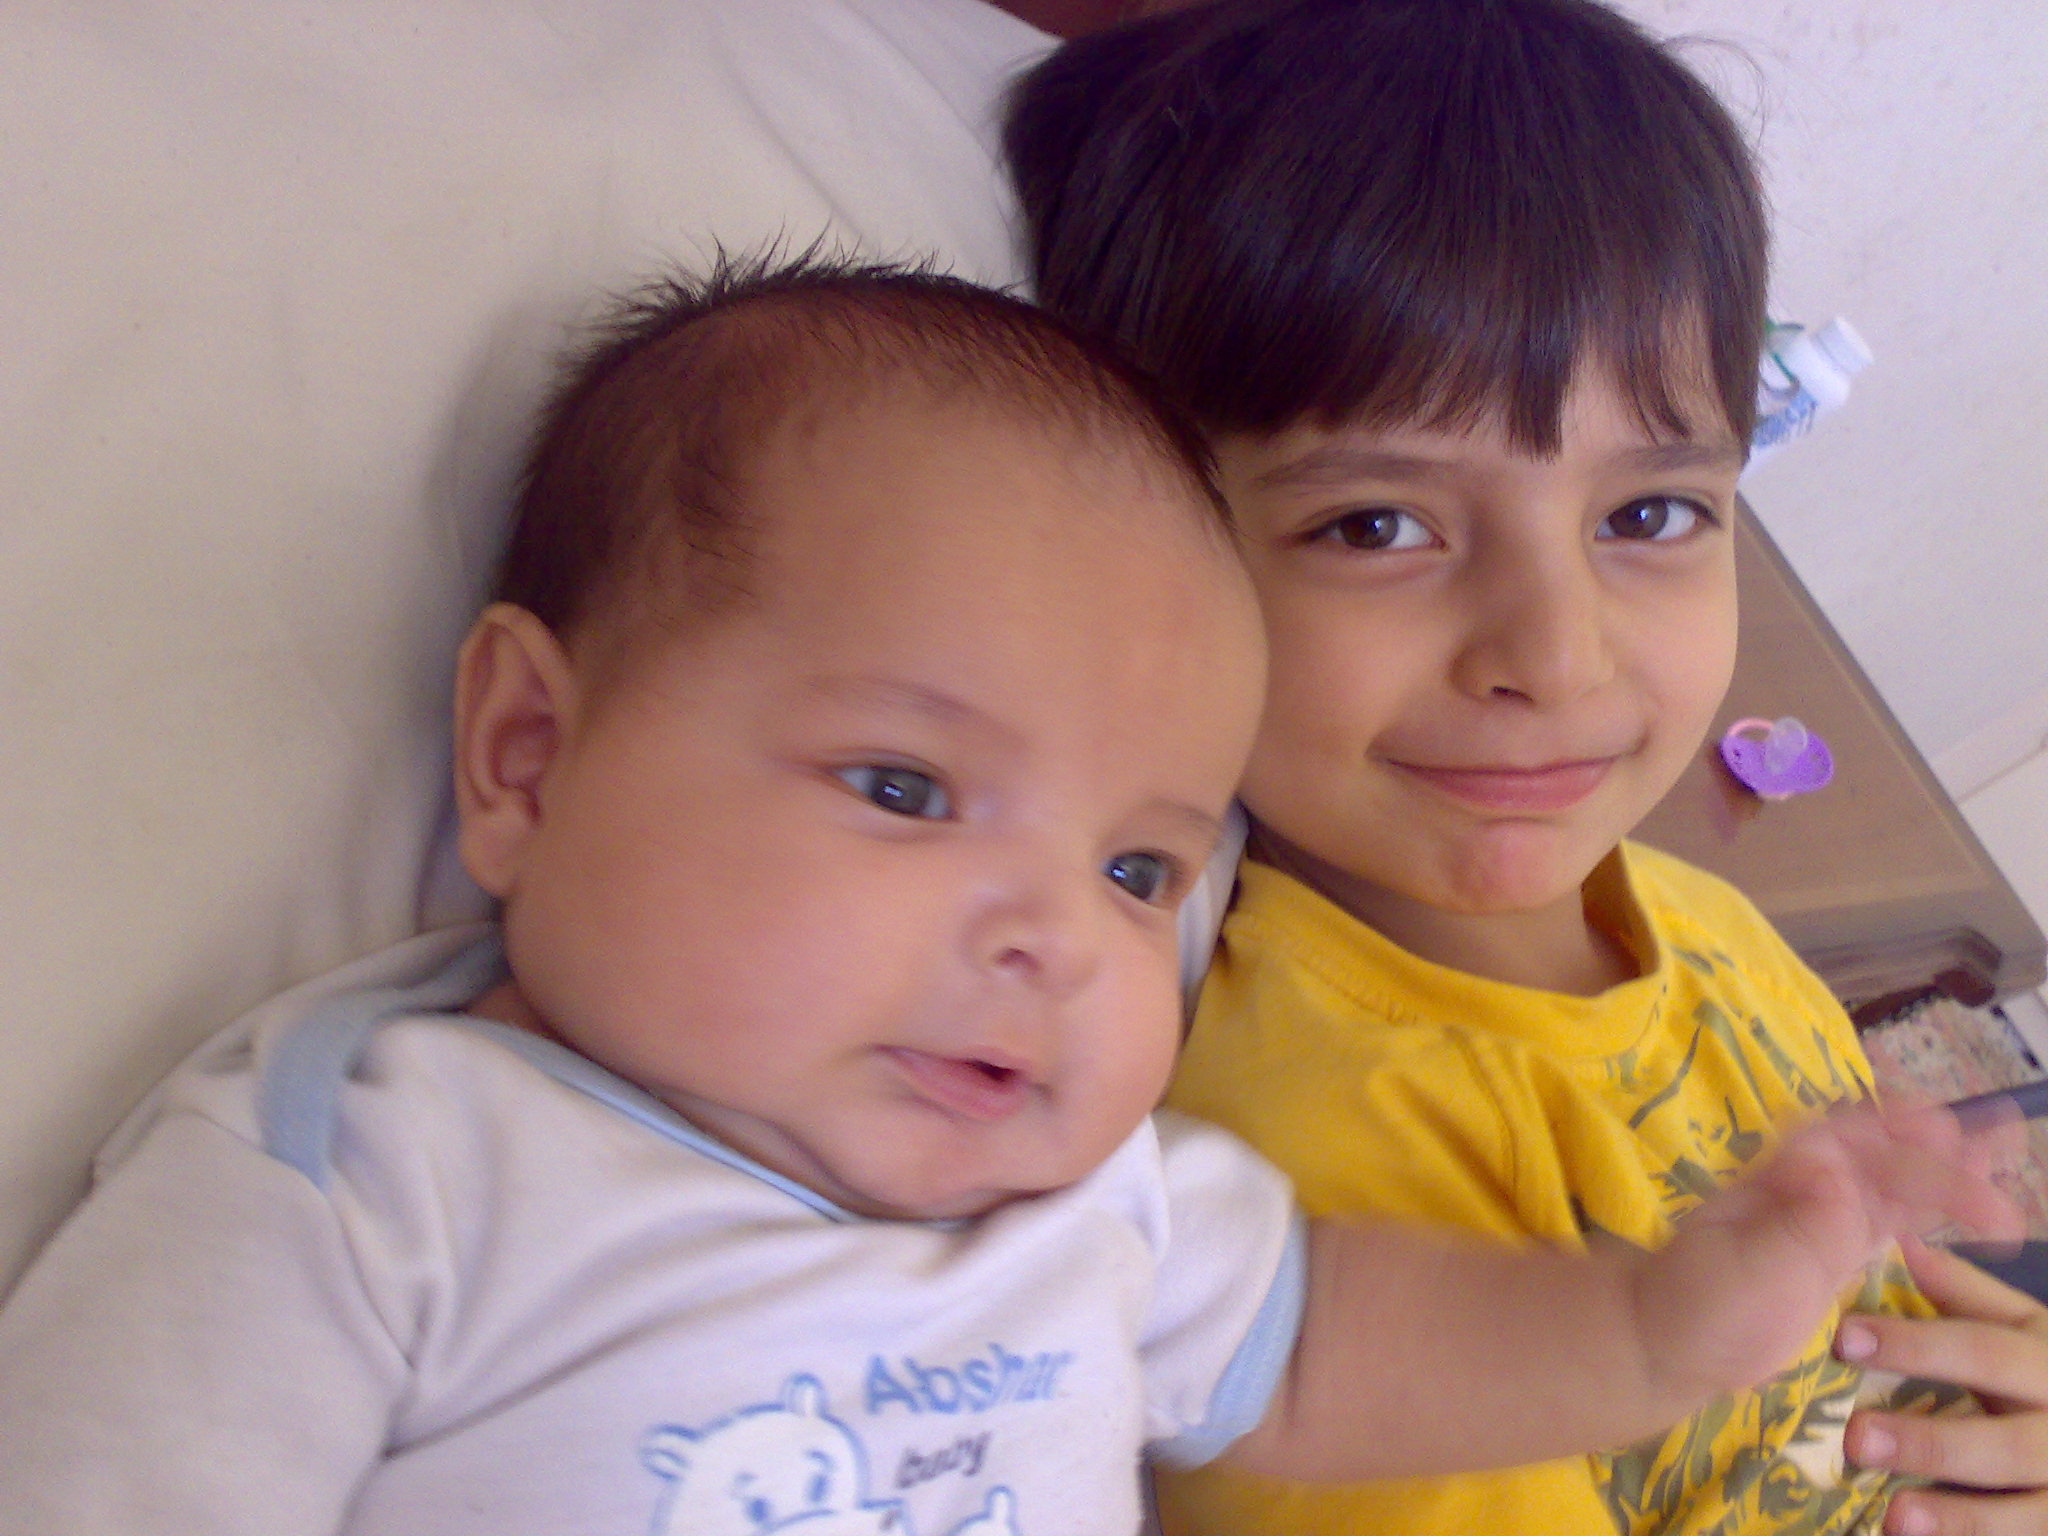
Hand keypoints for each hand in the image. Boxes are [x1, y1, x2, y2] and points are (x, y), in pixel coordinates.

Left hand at [1639, 1102, 2021, 1403]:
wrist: (1669, 1343)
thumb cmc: (1698, 1301)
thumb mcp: (1748, 1263)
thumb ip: (1802, 1226)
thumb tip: (1840, 1175)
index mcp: (1779, 1173)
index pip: (1845, 1133)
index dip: (1894, 1121)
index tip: (1942, 1121)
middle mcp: (1806, 1184)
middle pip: (1880, 1151)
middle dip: (1936, 1143)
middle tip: (1997, 1137)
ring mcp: (1823, 1216)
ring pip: (1894, 1181)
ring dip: (1944, 1169)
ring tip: (1999, 1154)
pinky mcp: (1835, 1251)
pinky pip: (1890, 1220)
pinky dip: (1928, 1209)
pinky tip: (1966, 1204)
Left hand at [1840, 1236, 2047, 1534]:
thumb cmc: (2042, 1376)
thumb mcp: (2022, 1329)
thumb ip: (1967, 1292)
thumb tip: (1903, 1241)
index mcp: (2046, 1360)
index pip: (1983, 1349)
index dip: (1916, 1346)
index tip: (1845, 1339)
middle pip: (2005, 1441)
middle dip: (1932, 1441)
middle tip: (1855, 1438)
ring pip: (2024, 1509)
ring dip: (1959, 1515)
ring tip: (1896, 1516)